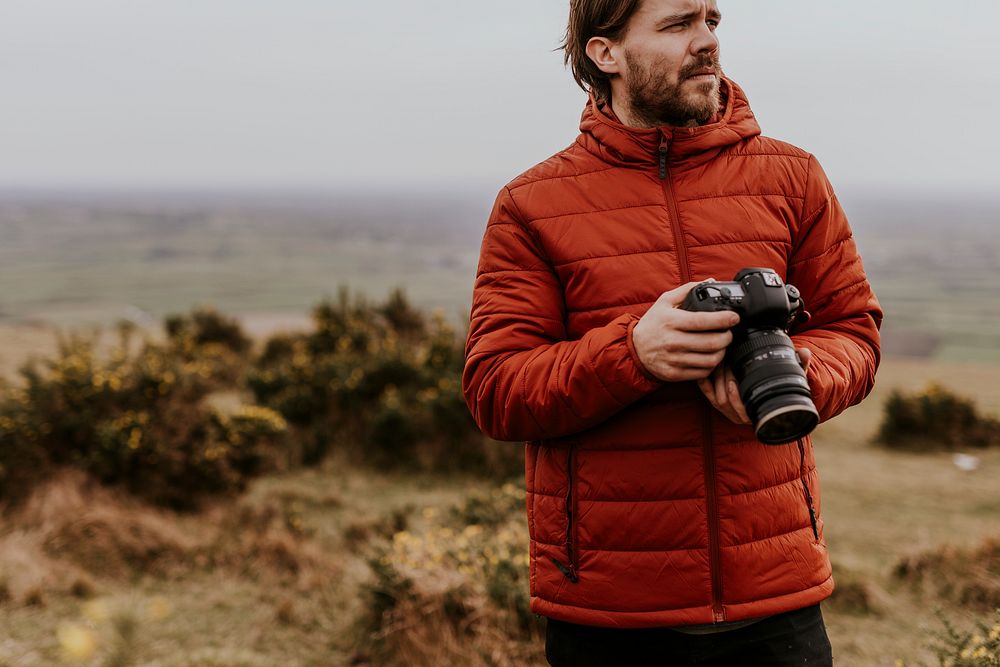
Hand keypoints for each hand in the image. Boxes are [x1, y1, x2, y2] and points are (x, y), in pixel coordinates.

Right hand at [631, 281, 739, 382]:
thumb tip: (710, 282)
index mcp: (671, 321)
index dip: (724, 319)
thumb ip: (687, 290)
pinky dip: (711, 365)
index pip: (703, 321)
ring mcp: (673, 359)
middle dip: (727, 337)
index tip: (734, 317)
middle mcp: (672, 341)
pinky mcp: (675, 373)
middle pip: (711, 343)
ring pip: (710, 360)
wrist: (635, 349)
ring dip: (722, 352)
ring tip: (721, 345)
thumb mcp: (665, 302)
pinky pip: (702, 373)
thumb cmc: (653, 323)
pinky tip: (710, 357)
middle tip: (729, 333)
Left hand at [697, 345, 814, 424]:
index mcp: (757, 413)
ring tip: (720, 361)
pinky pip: (707, 394)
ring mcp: (728, 410)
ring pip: (716, 398)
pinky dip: (704, 383)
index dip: (735, 397)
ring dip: (716, 380)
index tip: (734, 380)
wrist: (772, 397)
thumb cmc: (782, 388)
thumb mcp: (792, 378)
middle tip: (725, 361)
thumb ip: (799, 365)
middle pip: (725, 402)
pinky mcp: (717, 402)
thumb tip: (805, 352)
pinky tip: (704, 370)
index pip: (741, 410)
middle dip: (724, 380)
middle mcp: (741, 416)